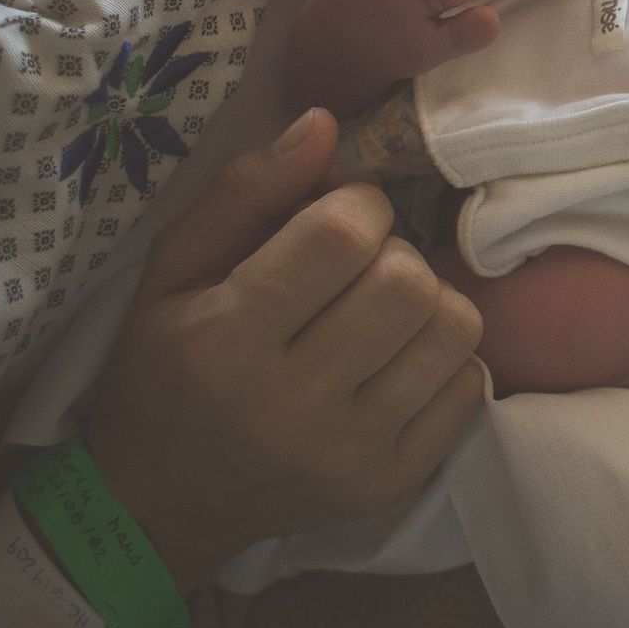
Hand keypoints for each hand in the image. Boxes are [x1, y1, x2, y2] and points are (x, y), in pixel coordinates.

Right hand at [83, 108, 485, 589]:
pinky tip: (397, 362)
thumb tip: (326, 124)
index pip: (342, 236)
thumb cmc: (166, 368)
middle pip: (408, 281)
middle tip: (358, 270)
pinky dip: (444, 358)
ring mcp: (350, 453)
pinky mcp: (392, 485)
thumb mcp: (173, 270)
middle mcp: (291, 403)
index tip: (339, 218)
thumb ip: (246, 191)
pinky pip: (470, 386)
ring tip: (382, 314)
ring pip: (454, 328)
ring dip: (428, 301)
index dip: (359, 205)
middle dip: (393, 252)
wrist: (158, 503)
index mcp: (226, 338)